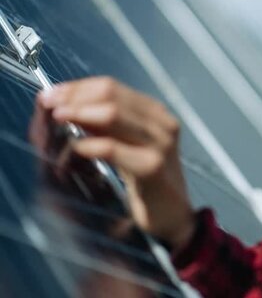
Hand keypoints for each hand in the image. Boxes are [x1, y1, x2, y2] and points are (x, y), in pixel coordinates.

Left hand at [36, 76, 194, 248]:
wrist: (172, 215)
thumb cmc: (148, 181)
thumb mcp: (127, 145)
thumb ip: (104, 126)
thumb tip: (67, 106)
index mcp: (155, 113)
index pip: (111, 86)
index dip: (77, 87)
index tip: (51, 94)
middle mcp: (161, 123)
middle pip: (110, 95)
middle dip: (73, 97)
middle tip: (48, 105)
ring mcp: (160, 143)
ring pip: (111, 114)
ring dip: (77, 114)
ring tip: (57, 119)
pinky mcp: (152, 167)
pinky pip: (111, 148)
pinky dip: (87, 145)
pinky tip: (75, 149)